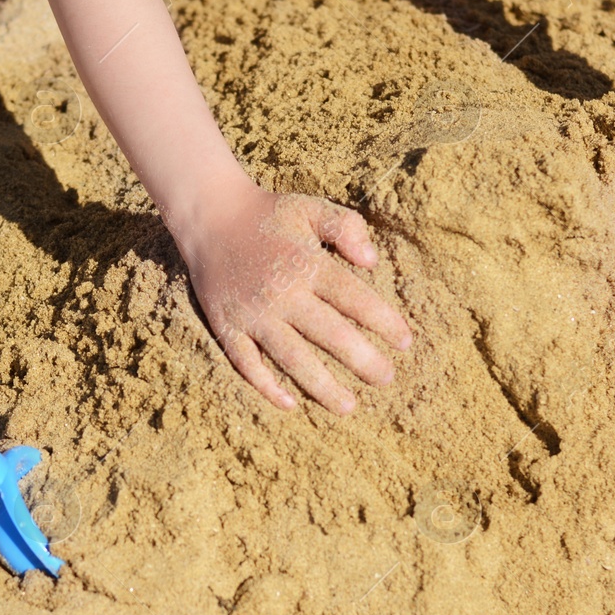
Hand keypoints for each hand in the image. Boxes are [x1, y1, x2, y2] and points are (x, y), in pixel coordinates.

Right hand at [175, 187, 412, 412]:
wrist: (209, 216)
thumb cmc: (268, 214)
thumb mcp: (310, 208)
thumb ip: (345, 227)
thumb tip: (372, 261)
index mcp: (308, 265)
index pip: (354, 299)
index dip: (384, 322)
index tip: (405, 342)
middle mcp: (282, 294)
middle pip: (330, 335)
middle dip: (363, 361)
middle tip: (386, 379)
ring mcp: (253, 314)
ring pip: (292, 358)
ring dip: (322, 386)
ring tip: (349, 406)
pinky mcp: (228, 326)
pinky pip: (247, 363)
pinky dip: (266, 385)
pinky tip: (290, 404)